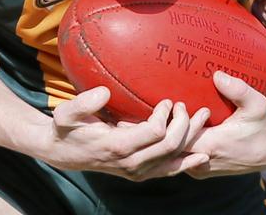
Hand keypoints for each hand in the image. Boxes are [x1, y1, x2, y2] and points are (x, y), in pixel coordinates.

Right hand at [43, 86, 210, 180]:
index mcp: (117, 146)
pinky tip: (202, 157)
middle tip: (185, 105)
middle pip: (170, 146)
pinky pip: (168, 171)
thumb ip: (83, 103)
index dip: (165, 115)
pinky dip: (186, 164)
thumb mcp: (66, 113)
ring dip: (191, 139)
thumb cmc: (66, 128)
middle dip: (184, 124)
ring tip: (203, 119)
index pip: (154, 133)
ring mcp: (136, 171)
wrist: (62, 153)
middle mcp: (130, 163)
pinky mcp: (140, 173)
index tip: (166, 101)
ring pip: (173, 159)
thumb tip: (104, 92)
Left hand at [178, 71, 265, 178]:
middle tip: (170, 107)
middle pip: (169, 148)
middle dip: (166, 129)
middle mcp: (202, 162)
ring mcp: (200, 169)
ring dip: (169, 137)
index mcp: (212, 146)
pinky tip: (175, 128)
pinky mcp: (200, 171)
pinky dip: (174, 145)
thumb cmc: (263, 124)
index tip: (179, 103)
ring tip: (170, 116)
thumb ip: (239, 90)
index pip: (177, 137)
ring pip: (172, 155)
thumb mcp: (257, 104)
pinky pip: (180, 159)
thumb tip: (217, 75)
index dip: (172, 122)